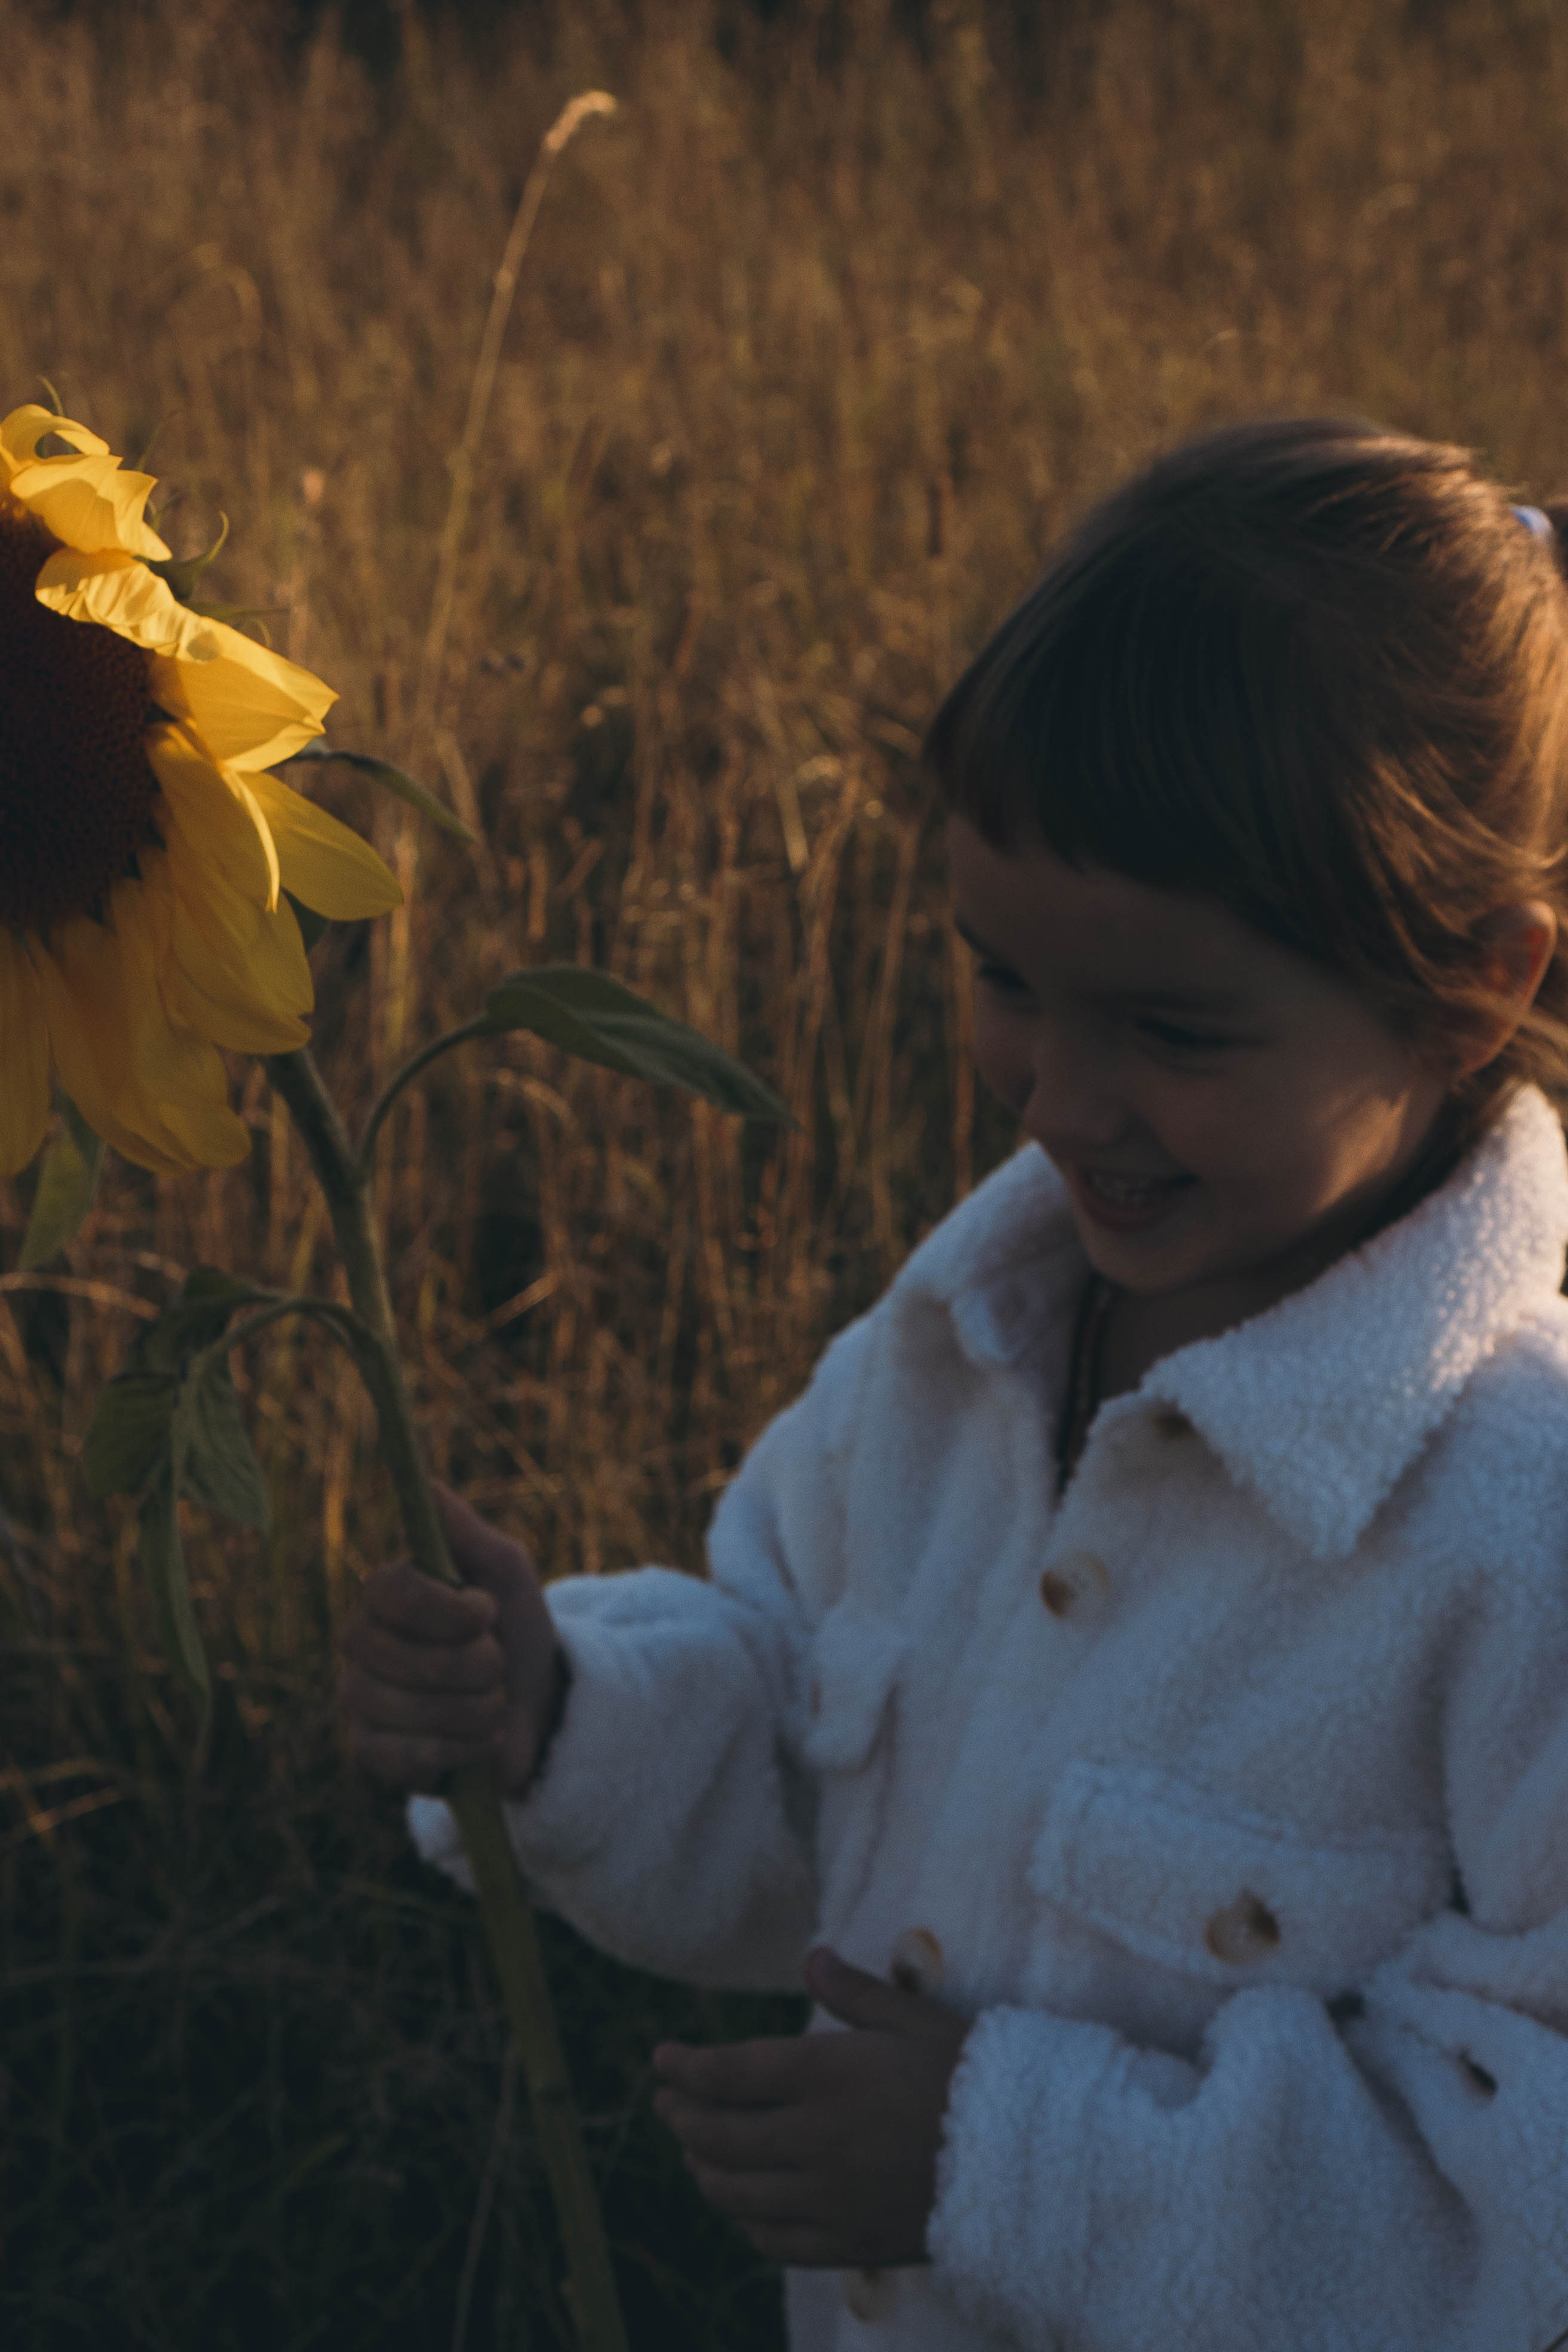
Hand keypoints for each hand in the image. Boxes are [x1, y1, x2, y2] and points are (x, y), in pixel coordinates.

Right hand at [334, 1482, 565, 1797]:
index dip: (445, 1609)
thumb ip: (464, 1531)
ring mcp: (360, 1700)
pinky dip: (461, 1749)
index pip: (389, 1591)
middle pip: (402, 1656)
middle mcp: (361, 1642)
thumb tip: (427, 1485)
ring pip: (409, 1709)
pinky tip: (481, 1740)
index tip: (487, 1613)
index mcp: (387, 1593)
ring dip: (475, 1709)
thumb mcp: (505, 1572)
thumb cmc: (516, 1630)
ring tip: (494, 1703)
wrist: (538, 1708)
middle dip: (474, 1666)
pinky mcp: (371, 1753)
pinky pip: (406, 1757)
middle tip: (497, 1664)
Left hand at [652, 1946, 969, 2269]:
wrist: (1024, 2158)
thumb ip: (854, 1993)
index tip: (661, 2059)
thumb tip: (810, 1959)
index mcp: (826, 2075)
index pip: (728, 2074)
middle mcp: (815, 2140)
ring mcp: (829, 2198)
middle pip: (720, 2136)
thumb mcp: (914, 2019)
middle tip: (667, 2103)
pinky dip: (746, 2223)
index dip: (685, 2067)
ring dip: (706, 2170)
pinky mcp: (848, 2243)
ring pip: (737, 2193)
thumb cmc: (969, 2074)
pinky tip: (743, 2208)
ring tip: (696, 2151)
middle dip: (683, 2117)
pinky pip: (775, 2242)